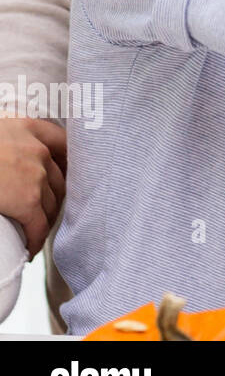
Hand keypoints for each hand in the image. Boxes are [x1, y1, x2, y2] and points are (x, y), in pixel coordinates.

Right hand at [0, 116, 67, 257]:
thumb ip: (8, 145)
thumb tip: (10, 163)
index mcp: (26, 127)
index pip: (61, 142)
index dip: (65, 162)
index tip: (64, 176)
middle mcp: (37, 148)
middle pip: (59, 177)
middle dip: (54, 196)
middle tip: (44, 211)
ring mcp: (35, 174)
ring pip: (52, 203)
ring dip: (46, 219)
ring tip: (35, 230)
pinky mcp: (27, 200)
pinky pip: (39, 225)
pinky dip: (36, 239)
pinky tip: (29, 248)